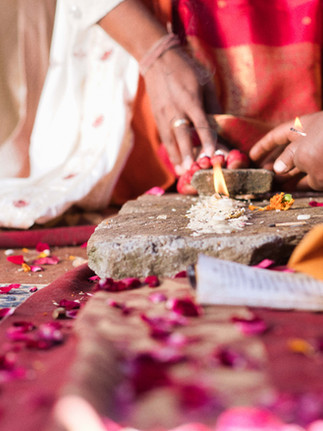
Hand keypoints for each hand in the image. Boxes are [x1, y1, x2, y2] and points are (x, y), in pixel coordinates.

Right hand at [144, 46, 220, 174]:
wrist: (158, 60)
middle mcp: (176, 109)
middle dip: (187, 153)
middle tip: (191, 169)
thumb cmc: (186, 70)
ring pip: (170, 140)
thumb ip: (212, 105)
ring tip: (182, 172)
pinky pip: (164, 137)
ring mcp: (164, 114)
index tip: (211, 154)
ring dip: (176, 157)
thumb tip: (221, 125)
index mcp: (190, 99)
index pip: (200, 123)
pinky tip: (175, 162)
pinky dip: (170, 151)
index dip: (206, 140)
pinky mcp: (157, 117)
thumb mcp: (204, 82)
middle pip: (182, 135)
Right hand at [249, 112, 322, 190]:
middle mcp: (309, 141)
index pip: (277, 136)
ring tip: (271, 187)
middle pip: (288, 154)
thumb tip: (280, 168)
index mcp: (300, 128)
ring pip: (297, 168)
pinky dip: (297, 185)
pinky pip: (308, 179)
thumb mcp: (299, 152)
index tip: (251, 156)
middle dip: (274, 165)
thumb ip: (288, 160)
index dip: (263, 146)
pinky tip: (287, 192)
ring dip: (284, 178)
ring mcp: (318, 156)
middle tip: (261, 177)